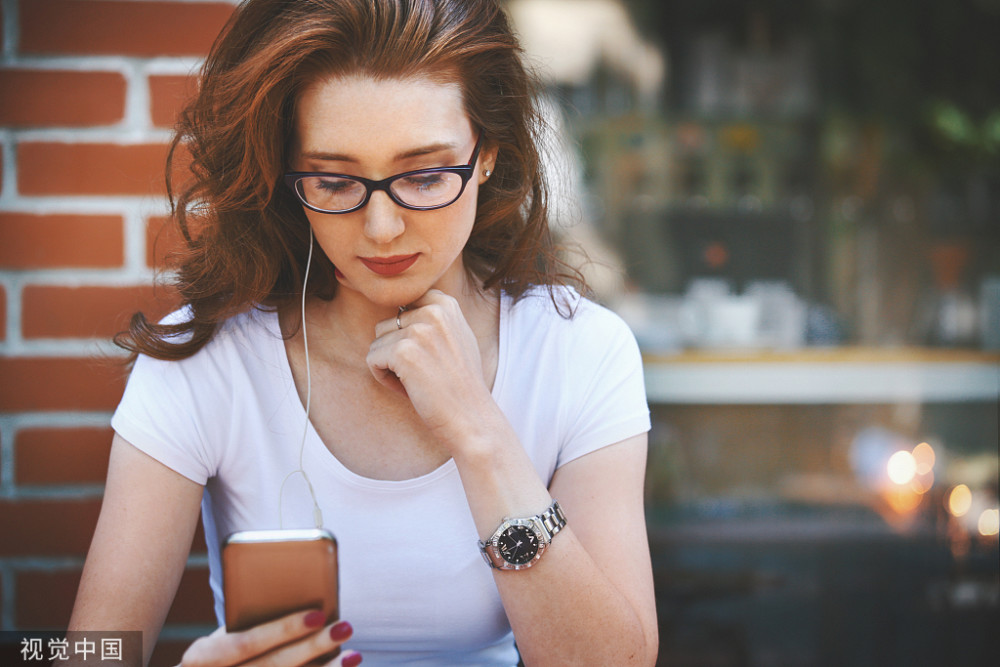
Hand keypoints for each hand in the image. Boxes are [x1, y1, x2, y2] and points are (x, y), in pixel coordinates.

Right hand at [178, 609, 360, 666]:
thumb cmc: (225, 652)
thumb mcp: (225, 637)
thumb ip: (250, 621)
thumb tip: (304, 607)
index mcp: (200, 658)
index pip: (244, 644)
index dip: (282, 629)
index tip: (319, 614)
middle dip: (313, 647)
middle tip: (345, 627)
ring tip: (353, 655)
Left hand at [366, 289, 495, 445]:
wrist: (471, 417)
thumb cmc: (462, 383)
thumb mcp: (458, 336)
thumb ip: (435, 317)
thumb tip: (405, 306)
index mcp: (445, 304)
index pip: (403, 305)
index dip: (406, 333)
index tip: (426, 354)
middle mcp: (433, 311)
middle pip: (386, 324)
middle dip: (396, 350)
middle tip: (422, 372)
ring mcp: (418, 330)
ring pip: (377, 342)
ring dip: (389, 365)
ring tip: (416, 380)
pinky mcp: (403, 352)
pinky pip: (372, 359)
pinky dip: (383, 378)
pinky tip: (408, 388)